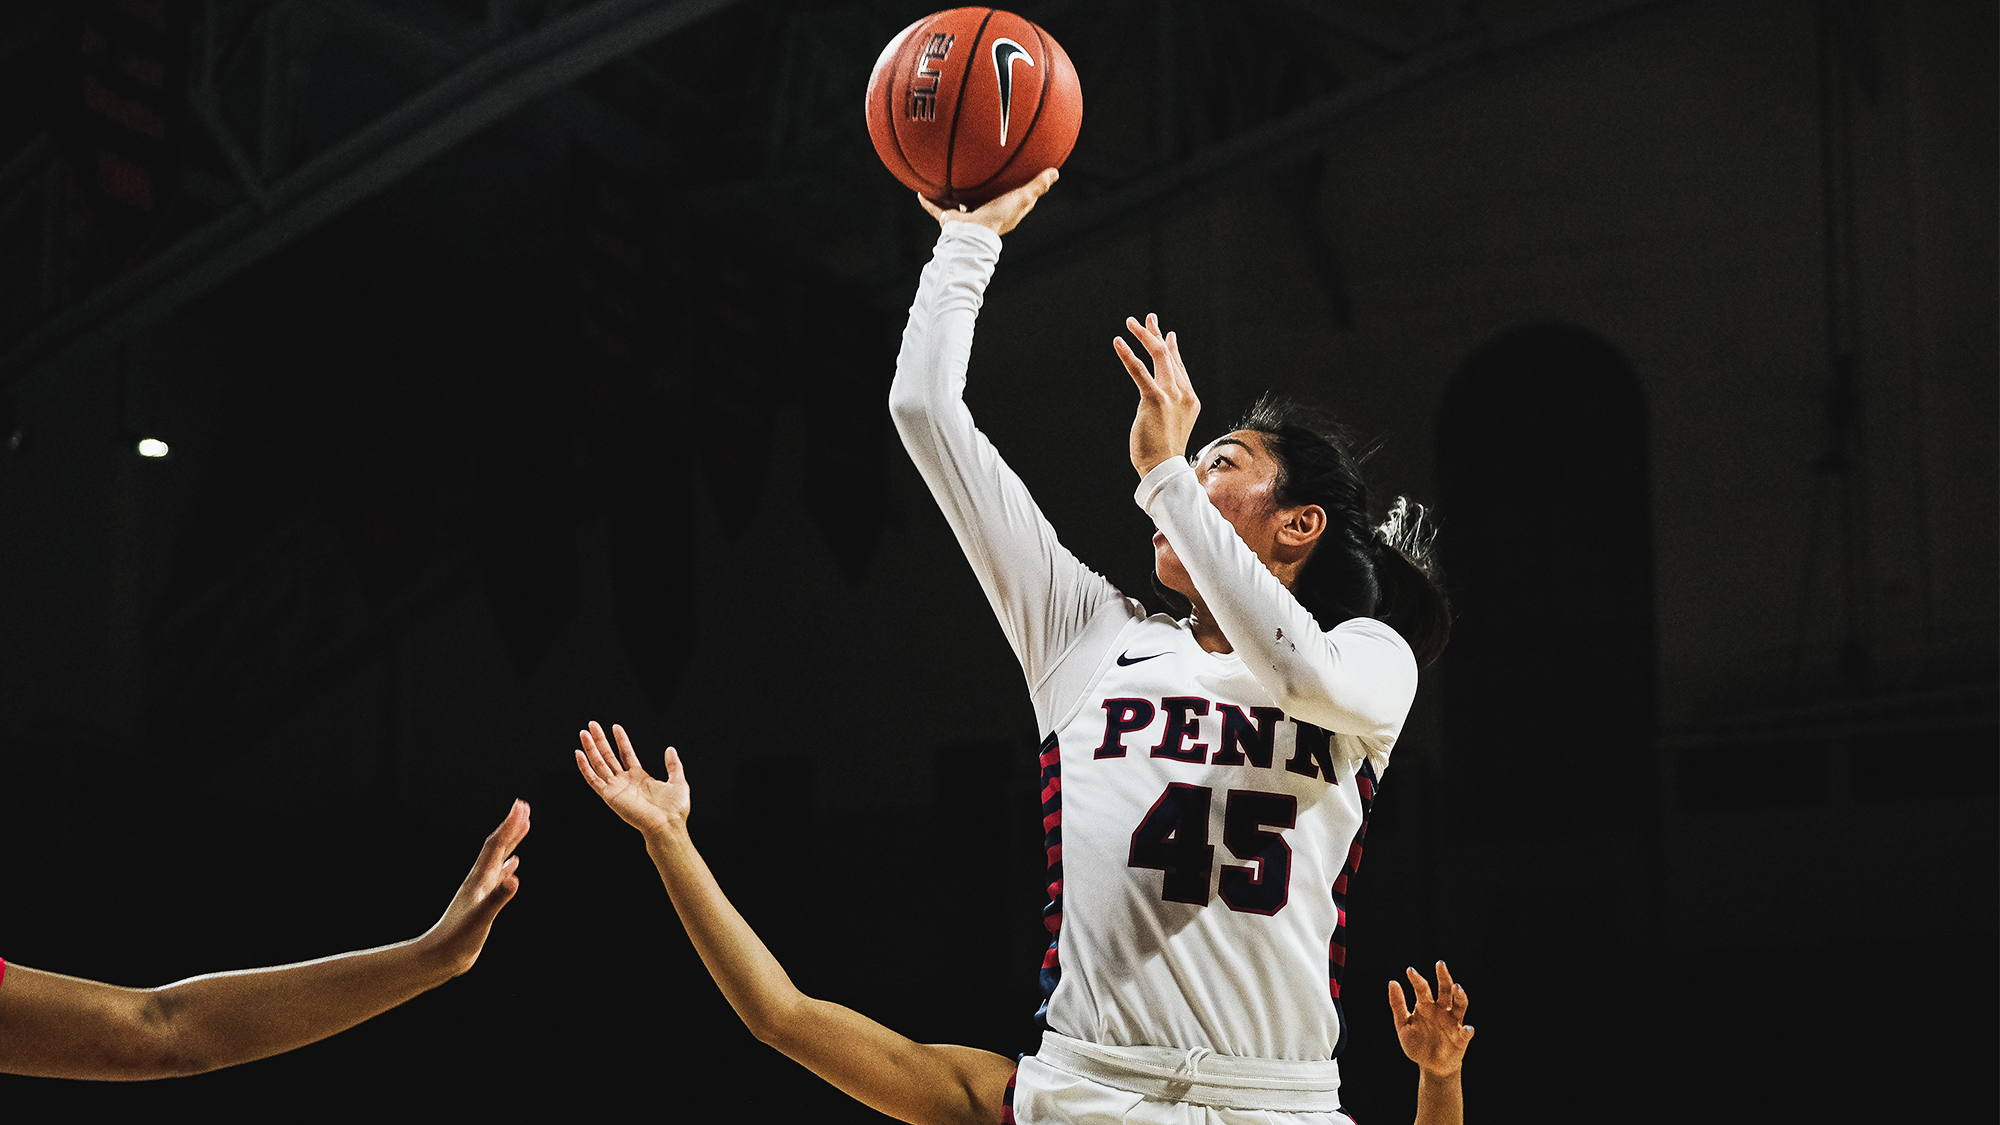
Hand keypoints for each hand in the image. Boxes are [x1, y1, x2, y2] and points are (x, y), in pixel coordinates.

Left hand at [415, 799, 528, 976]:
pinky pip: (497, 879)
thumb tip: (515, 878)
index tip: (522, 806)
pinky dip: (506, 869)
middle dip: (511, 827)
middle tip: (524, 807)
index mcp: (479, 880)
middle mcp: (479, 881)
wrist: (438, 958)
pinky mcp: (482, 904)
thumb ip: (497, 898)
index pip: (496, 846)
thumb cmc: (456, 940)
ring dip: (511, 843)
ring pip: (498, 859)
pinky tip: (513, 867)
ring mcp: (480, 891)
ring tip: (522, 828)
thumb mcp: (480, 919)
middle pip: (497, 847)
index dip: (509, 826)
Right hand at [574, 721, 688, 838]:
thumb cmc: (674, 810)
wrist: (667, 825)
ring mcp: (616, 788)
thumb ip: (673, 765)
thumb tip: (670, 749)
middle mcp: (625, 781)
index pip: (626, 753)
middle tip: (592, 725)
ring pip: (599, 764)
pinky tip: (579, 754)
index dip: (621, 740)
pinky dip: (585, 767)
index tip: (615, 726)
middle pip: (609, 756)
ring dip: (590, 749)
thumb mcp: (677, 781)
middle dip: (600, 740)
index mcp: (640, 777)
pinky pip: (593, 780)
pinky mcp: (609, 796)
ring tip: (584, 733)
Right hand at [918, 168, 1058, 235]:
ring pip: (961, 204)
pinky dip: (929, 203)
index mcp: (1004, 212)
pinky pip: (937, 209)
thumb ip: (1037, 186)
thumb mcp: (1022, 197)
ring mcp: (967, 218)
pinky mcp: (951, 221)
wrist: (973, 234)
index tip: (1019, 176)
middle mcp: (986, 215)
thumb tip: (1055, 172)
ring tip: (950, 180)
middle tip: (982, 174)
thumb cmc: (999, 217)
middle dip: (985, 190)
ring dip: (955, 195)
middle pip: (986, 200)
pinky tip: (921, 191)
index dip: (1019, 190)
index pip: (1015, 200)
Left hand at [1113, 313, 1199, 477]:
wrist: (1164, 468)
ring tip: (1130, 324)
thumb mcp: (1171, 423)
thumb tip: (1159, 395)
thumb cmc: (1163, 451)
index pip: (1179, 365)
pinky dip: (1128, 355)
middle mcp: (1184, 393)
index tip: (1163, 332)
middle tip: (1143, 319)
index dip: (1171, 347)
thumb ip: (1169, 405)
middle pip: (1168, 355)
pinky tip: (1119, 342)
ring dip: (1143, 336)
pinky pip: (1140, 371)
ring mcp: (1172, 395)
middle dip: (1154, 334)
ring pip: (1157, 356)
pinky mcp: (1155, 400)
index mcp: (1190, 398)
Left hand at [1389, 961, 1473, 1077]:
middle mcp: (1441, 1010)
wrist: (1430, 1065)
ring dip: (1459, 996)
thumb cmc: (1417, 1044)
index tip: (1410, 971)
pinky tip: (1467, 1028)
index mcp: (1426, 1005)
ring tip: (1457, 987)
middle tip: (1440, 965)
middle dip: (1443, 977)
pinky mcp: (1460, 1038)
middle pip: (1445, 990)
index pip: (1422, 988)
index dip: (1416, 979)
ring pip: (1459, 1005)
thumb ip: (1398, 1004)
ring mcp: (1452, 1022)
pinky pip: (1465, 1033)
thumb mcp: (1403, 1025)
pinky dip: (1467, 1031)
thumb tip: (1392, 981)